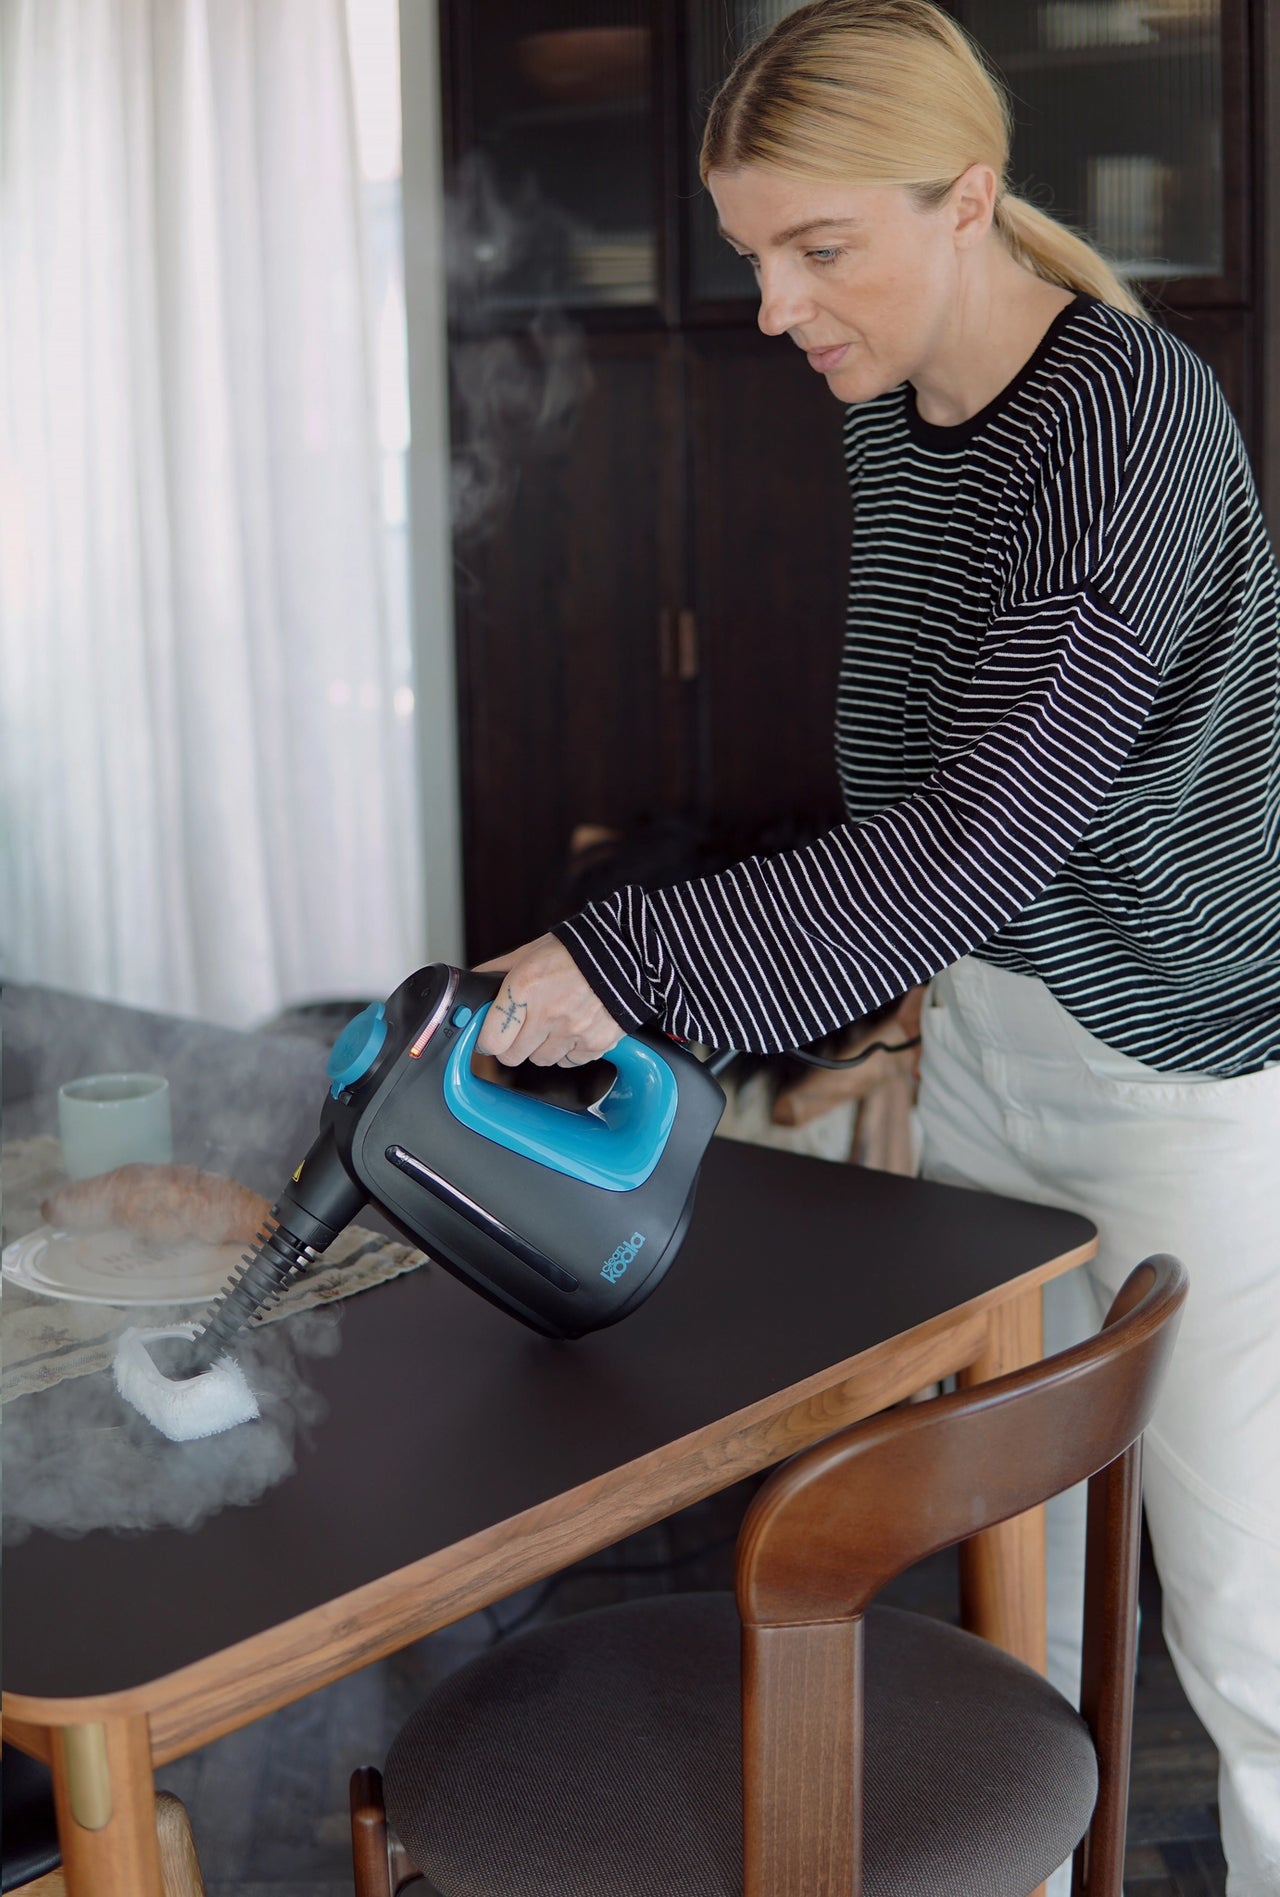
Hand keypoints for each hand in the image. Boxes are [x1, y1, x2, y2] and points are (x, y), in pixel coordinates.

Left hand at [474, 935, 626, 1068]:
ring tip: (554, 1022)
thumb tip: (474, 983)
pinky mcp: (596, 1043)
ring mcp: (573, 1031)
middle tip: (523, 1027)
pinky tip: (575, 1027)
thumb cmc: (577, 949)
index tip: (491, 1036)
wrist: (627, 951)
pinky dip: (570, 1050)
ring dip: (543, 1047)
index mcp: (525, 987)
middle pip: (513, 1056)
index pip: (490, 1040)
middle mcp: (547, 1013)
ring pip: (541, 1061)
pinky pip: (571, 1061)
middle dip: (513, 1045)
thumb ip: (497, 971)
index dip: (488, 1039)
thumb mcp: (529, 952)